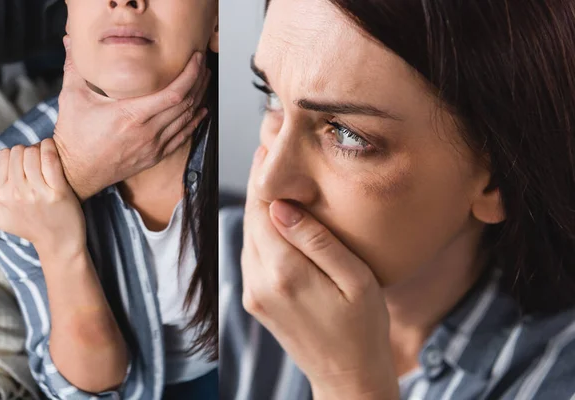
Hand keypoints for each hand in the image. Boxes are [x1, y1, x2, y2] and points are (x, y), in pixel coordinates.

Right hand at [0, 139, 85, 256]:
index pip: (3, 158)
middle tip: (35, 157)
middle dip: (26, 150)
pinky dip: (50, 148)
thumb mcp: (0, 217)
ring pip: (32, 153)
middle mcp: (18, 193)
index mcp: (3, 195)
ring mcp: (38, 192)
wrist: (58, 243)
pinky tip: (52, 147)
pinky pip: (50, 159)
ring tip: (44, 153)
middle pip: (17, 152)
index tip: (23, 159)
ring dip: (39, 148)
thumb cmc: (30, 227)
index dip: (13, 154)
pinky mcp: (58, 191)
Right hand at [54, 36, 209, 200]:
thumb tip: (69, 40)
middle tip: (203, 65)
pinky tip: (201, 111)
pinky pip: (182, 137)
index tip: (196, 60)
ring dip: (199, 99)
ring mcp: (154, 146)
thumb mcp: (72, 98)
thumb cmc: (74, 137)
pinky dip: (194, 122)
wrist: (76, 172)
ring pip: (187, 120)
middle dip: (199, 82)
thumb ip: (74, 67)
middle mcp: (147, 132)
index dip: (190, 75)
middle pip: (186, 104)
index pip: (173, 93)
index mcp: (131, 115)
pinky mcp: (155, 156)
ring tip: (204, 82)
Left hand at [241, 146, 398, 399]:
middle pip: (250, 218)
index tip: (268, 146)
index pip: (263, 210)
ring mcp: (252, 293)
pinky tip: (276, 216)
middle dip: (258, 184)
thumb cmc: (363, 328)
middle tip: (268, 150)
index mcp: (285, 274)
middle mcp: (259, 282)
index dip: (264, 176)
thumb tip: (282, 206)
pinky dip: (260, 230)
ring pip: (247, 234)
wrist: (346, 377)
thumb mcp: (355, 280)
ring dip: (258, 206)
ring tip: (272, 176)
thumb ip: (318, 241)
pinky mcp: (254, 299)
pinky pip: (251, 253)